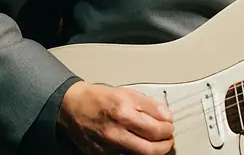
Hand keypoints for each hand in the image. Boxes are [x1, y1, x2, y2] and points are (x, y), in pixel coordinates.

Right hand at [57, 81, 173, 154]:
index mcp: (124, 113)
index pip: (156, 129)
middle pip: (151, 149)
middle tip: (168, 137)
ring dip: (153, 150)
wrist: (73, 107)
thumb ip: (150, 105)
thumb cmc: (99, 99)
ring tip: (156, 141)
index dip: (168, 129)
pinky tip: (139, 144)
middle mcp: (116, 133)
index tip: (169, 125)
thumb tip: (167, 116)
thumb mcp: (127, 93)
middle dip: (165, 144)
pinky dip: (137, 152)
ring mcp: (109, 147)